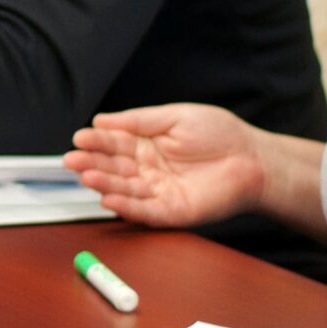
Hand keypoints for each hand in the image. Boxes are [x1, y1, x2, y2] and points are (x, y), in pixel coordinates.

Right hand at [62, 103, 267, 227]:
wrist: (254, 159)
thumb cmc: (221, 134)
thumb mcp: (175, 116)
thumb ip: (139, 120)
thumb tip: (102, 120)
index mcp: (148, 144)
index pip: (114, 143)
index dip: (96, 141)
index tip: (79, 138)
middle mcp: (149, 168)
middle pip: (114, 168)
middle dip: (92, 164)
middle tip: (72, 161)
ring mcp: (159, 190)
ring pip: (124, 189)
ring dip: (103, 184)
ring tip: (85, 177)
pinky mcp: (172, 210)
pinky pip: (144, 211)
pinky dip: (125, 207)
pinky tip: (108, 199)